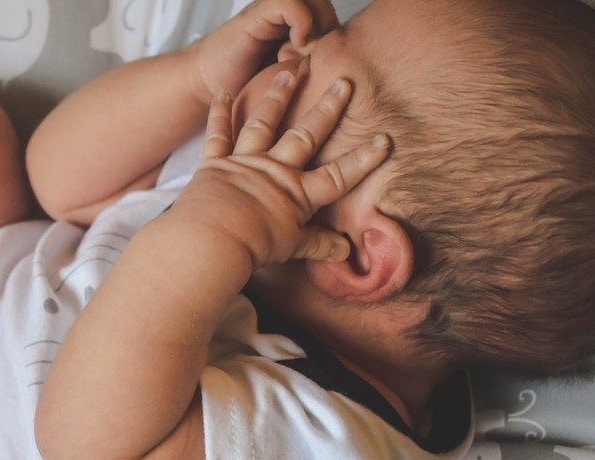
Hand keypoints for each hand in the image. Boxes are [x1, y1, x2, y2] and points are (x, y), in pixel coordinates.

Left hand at [173, 69, 388, 268]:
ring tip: (287, 73)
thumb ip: (318, 245)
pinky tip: (222, 93)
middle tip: (343, 82)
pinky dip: (218, 113)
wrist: (212, 240)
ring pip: (263, 123)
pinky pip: (217, 134)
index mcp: (296, 194)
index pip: (338, 175)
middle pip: (306, 136)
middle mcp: (274, 171)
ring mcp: (244, 162)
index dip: (362, 159)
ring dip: (277, 97)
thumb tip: (345, 251)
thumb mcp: (290, 248)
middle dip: (327, 109)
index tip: (383, 140)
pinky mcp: (215, 163)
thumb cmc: (252, 248)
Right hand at [187, 0, 337, 103]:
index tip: (330, 64)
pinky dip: (301, 20)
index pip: (331, 19)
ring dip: (320, 21)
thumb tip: (348, 83)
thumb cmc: (245, 91)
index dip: (339, 37)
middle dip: (331, 27)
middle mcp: (284, 17)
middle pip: (324, 6)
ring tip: (310, 48)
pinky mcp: (256, 16)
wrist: (207, 87)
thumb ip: (314, 75)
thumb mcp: (292, 85)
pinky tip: (296, 43)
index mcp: (295, 31)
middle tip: (323, 54)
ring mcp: (271, 13)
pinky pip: (289, 3)